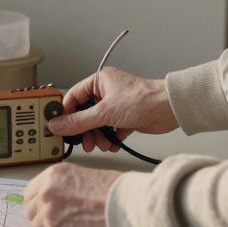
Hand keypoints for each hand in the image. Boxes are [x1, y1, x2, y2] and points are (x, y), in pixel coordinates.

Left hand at [23, 163, 123, 226]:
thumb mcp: (86, 178)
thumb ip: (66, 189)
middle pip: (31, 213)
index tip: (46, 211)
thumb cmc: (119, 193)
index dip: (39, 205)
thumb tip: (61, 202)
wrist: (132, 209)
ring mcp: (49, 217)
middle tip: (63, 225)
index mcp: (53, 176)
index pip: (30, 194)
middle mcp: (46, 194)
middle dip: (43, 220)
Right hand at [49, 67, 177, 151]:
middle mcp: (106, 92)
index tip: (60, 126)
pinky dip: (110, 139)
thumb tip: (57, 124)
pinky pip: (110, 130)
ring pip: (97, 124)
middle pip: (85, 113)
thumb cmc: (142, 100)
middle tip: (84, 142)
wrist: (170, 109)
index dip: (66, 112)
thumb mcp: (104, 112)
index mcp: (99, 81)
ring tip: (101, 144)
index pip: (74, 96)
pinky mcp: (125, 118)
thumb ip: (79, 121)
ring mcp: (116, 106)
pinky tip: (112, 144)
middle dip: (84, 129)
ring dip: (97, 136)